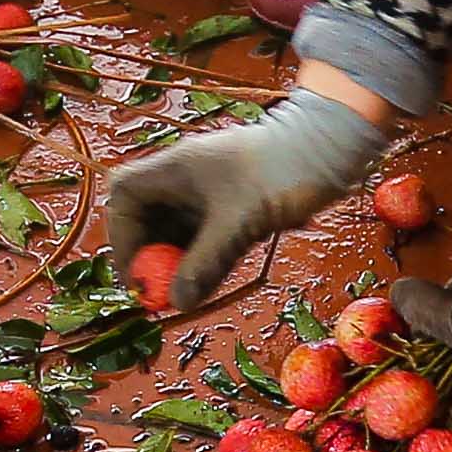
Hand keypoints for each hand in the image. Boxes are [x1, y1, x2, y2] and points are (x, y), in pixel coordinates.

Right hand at [107, 85, 386, 306]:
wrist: (330, 149)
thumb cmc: (281, 175)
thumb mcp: (238, 225)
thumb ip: (205, 264)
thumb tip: (179, 302)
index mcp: (175, 167)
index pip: (125, 197)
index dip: (121, 237)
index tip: (136, 274)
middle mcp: (185, 175)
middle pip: (147, 216)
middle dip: (151, 256)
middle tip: (162, 292)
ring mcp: (207, 188)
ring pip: (176, 229)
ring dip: (178, 261)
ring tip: (190, 291)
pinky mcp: (230, 201)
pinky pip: (204, 232)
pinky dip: (203, 257)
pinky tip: (213, 280)